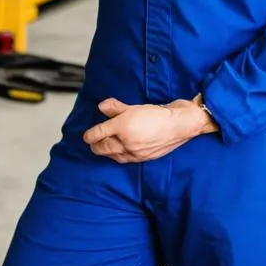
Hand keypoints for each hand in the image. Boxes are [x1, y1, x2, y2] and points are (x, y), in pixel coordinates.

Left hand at [83, 97, 217, 163]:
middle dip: (95, 146)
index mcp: (122, 127)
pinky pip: (125, 159)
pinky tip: (117, 155)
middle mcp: (127, 142)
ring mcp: (135, 152)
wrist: (179, 125)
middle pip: (104, 147)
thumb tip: (101, 107)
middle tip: (91, 144)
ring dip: (105, 153)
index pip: (99, 133)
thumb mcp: (134, 107)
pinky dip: (118, 157)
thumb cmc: (159, 114)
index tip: (86, 136)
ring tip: (101, 150)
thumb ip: (116, 107)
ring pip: (114, 155)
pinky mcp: (143, 158)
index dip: (90, 135)